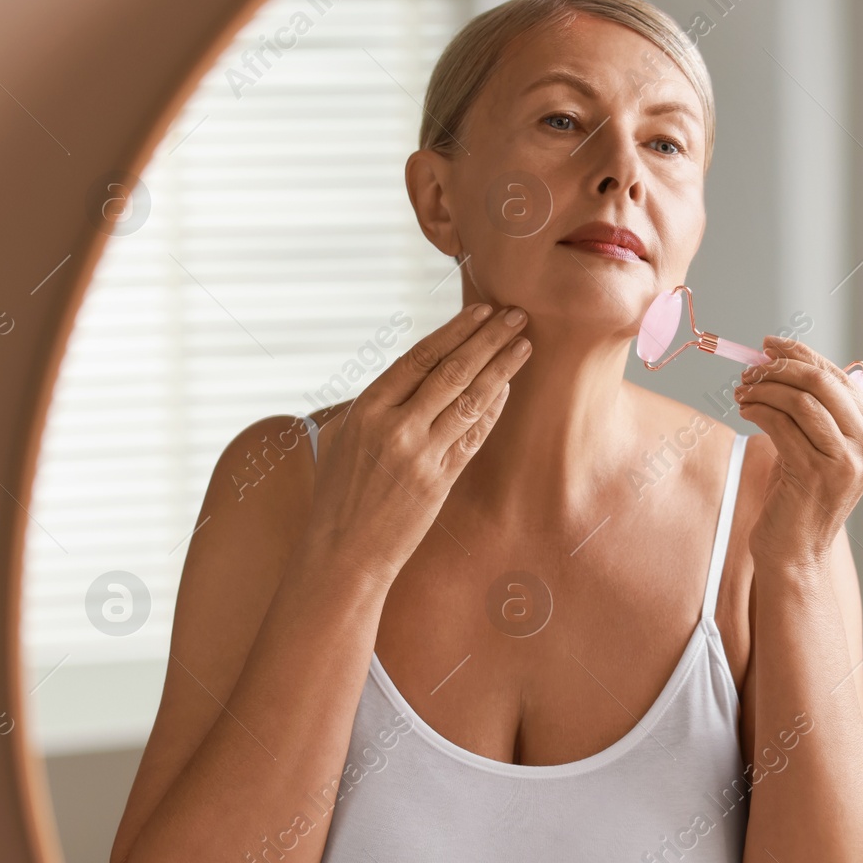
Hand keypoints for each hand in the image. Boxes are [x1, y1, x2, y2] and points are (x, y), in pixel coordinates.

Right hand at [301, 302, 530, 583]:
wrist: (342, 553)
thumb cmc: (339, 494)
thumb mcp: (342, 438)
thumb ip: (375, 406)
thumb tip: (409, 376)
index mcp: (367, 408)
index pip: (420, 356)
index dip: (455, 331)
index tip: (481, 310)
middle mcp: (394, 427)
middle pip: (452, 371)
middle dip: (488, 339)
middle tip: (517, 315)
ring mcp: (419, 454)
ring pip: (470, 400)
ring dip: (501, 369)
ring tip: (524, 344)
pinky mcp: (438, 481)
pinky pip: (473, 436)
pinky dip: (492, 410)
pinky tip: (508, 389)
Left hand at [734, 335, 862, 565]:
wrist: (795, 551)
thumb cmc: (801, 495)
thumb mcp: (817, 445)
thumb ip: (818, 405)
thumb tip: (793, 356)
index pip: (840, 378)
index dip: (802, 355)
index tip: (769, 346)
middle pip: (822, 383)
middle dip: (780, 368)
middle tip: (750, 368)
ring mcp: (846, 462)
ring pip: (800, 400)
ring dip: (763, 389)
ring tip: (742, 392)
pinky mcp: (815, 473)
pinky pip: (781, 424)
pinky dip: (758, 410)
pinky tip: (745, 410)